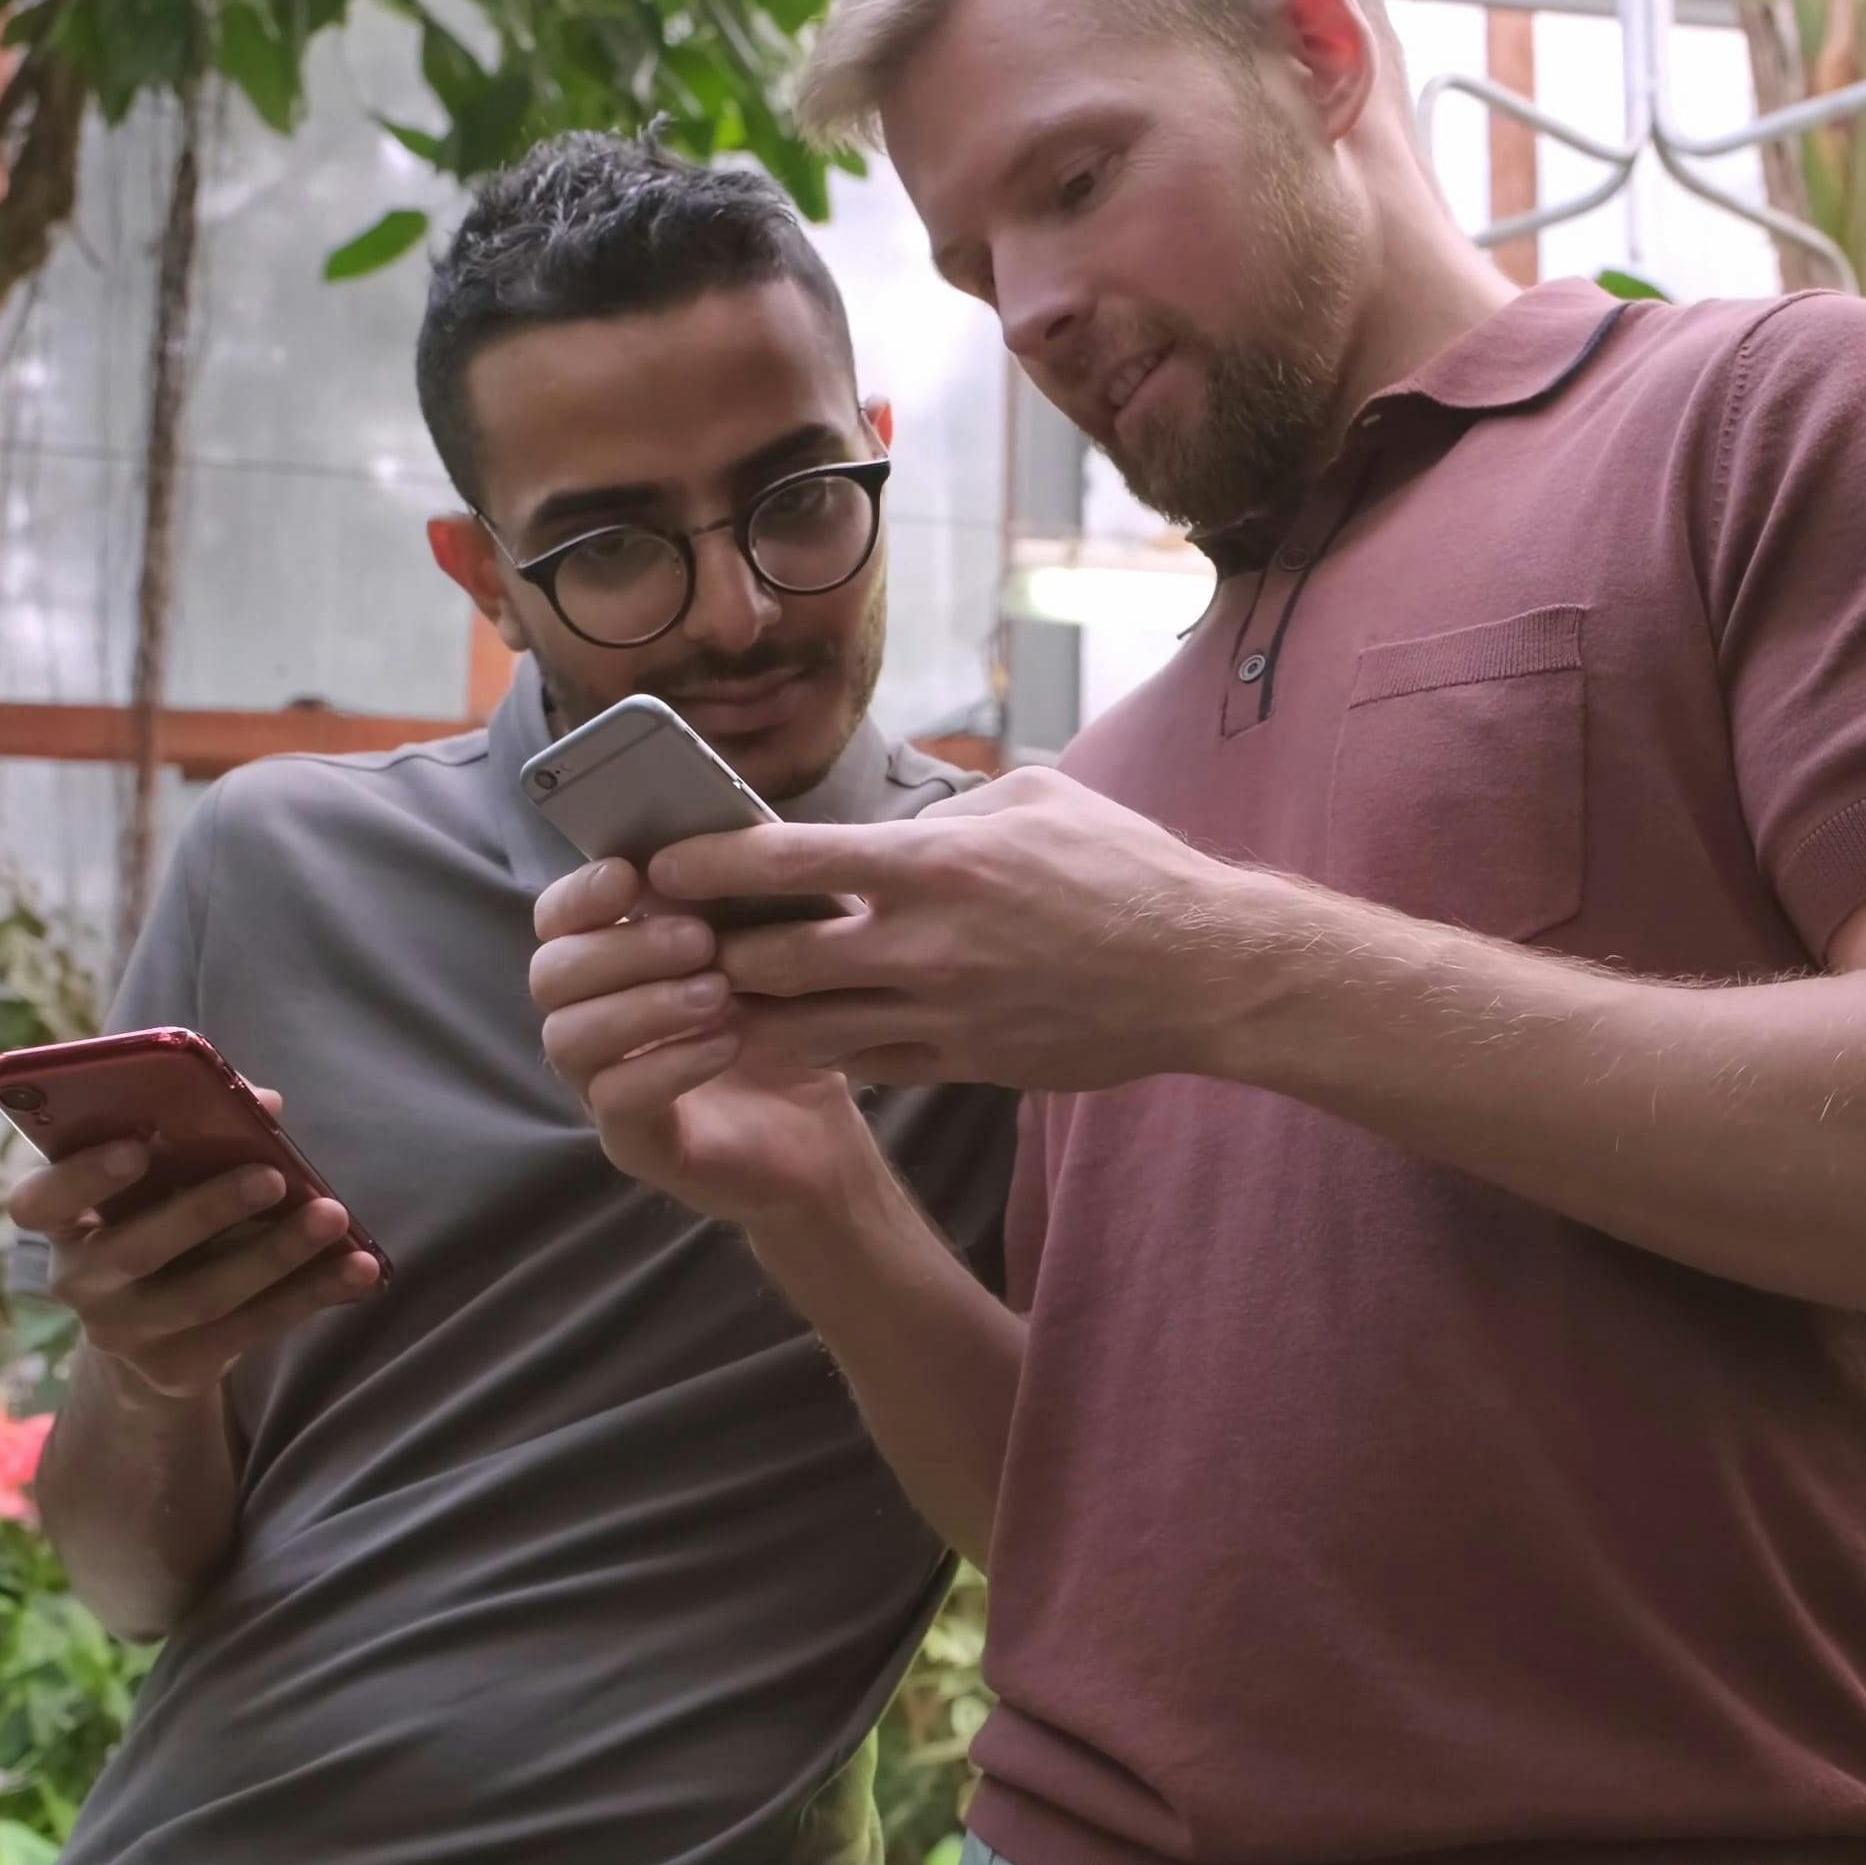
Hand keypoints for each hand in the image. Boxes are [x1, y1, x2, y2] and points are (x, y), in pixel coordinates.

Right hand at [4, 1084, 382, 1400]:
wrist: (151, 1335)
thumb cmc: (160, 1220)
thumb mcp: (161, 1182)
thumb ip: (197, 1134)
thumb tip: (263, 1102)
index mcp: (64, 1220)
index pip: (40, 1202)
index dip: (83, 1177)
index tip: (135, 1148)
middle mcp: (82, 1281)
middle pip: (137, 1249)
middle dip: (208, 1209)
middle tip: (273, 1175)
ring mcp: (127, 1333)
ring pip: (204, 1295)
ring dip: (275, 1254)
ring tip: (332, 1217)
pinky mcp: (178, 1370)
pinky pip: (251, 1330)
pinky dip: (311, 1295)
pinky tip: (359, 1269)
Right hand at [529, 857, 892, 1227]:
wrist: (828, 1134)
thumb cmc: (795, 1027)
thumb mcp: (782, 948)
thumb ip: (745, 894)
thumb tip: (730, 831)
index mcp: (614, 963)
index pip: (558, 920)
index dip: (581, 894)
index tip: (629, 874)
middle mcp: (592, 1021)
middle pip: (552, 974)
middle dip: (621, 948)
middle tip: (699, 941)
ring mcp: (603, 1086)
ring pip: (569, 1038)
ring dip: (642, 1006)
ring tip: (717, 995)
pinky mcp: (633, 1144)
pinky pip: (615, 1100)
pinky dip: (667, 1065)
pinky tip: (725, 1044)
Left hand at [648, 768, 1292, 1091]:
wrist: (1202, 972)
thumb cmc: (1127, 870)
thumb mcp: (1037, 798)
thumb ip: (949, 810)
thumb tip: (892, 822)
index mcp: (933, 863)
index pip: (783, 861)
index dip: (706, 863)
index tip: (663, 862)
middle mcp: (923, 944)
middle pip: (768, 962)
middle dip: (713, 954)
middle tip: (680, 942)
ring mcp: (940, 1013)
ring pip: (800, 1031)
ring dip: (749, 1016)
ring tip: (714, 998)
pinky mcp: (962, 1063)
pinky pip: (862, 1066)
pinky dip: (818, 1051)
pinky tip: (794, 1035)